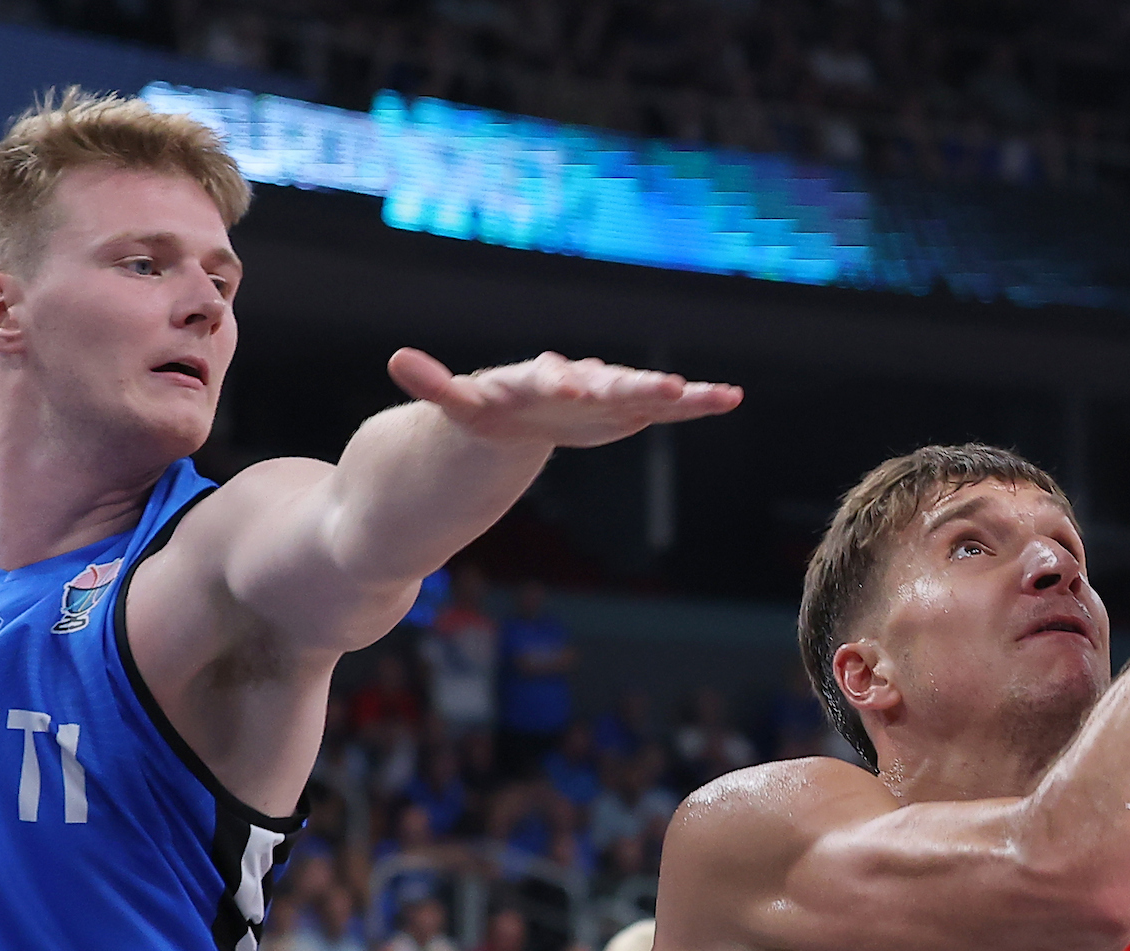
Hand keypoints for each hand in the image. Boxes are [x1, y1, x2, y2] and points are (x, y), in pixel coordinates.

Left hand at [388, 349, 742, 447]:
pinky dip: (696, 403)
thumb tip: (399, 357)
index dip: (565, 382)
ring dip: (681, 393)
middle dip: (633, 385)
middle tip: (668, 386)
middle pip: (608, 381)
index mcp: (538, 379)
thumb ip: (438, 386)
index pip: (552, 377)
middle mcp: (580, 379)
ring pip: (646, 391)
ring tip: (717, 393)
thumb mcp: (459, 406)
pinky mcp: (630, 410)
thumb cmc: (488, 411)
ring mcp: (610, 394)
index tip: (576, 387)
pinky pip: (667, 407)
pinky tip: (730, 399)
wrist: (520, 413)